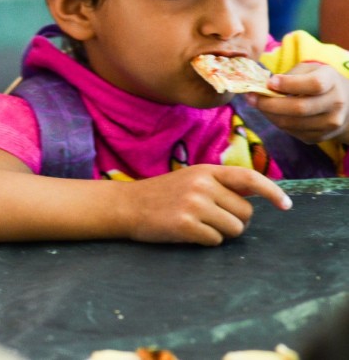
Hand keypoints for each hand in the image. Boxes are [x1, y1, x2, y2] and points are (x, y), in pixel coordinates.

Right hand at [122, 165, 290, 245]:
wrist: (125, 205)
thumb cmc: (160, 195)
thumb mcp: (190, 179)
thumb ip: (220, 184)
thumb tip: (258, 194)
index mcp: (206, 171)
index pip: (248, 178)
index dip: (272, 191)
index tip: (286, 205)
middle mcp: (202, 185)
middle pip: (245, 212)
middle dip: (235, 220)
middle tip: (211, 218)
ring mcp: (194, 204)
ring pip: (234, 229)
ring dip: (221, 233)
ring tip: (198, 225)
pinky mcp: (185, 224)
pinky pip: (215, 241)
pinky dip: (205, 241)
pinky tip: (187, 232)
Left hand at [249, 63, 348, 144]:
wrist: (344, 105)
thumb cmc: (318, 81)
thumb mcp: (309, 70)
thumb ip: (290, 76)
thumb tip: (265, 87)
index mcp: (332, 81)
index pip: (314, 84)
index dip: (289, 84)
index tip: (269, 82)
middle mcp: (336, 104)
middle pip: (299, 108)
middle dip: (269, 104)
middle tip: (250, 98)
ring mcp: (330, 123)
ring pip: (291, 123)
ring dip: (268, 115)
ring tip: (257, 104)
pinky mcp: (320, 137)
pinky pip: (292, 132)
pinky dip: (277, 122)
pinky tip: (271, 113)